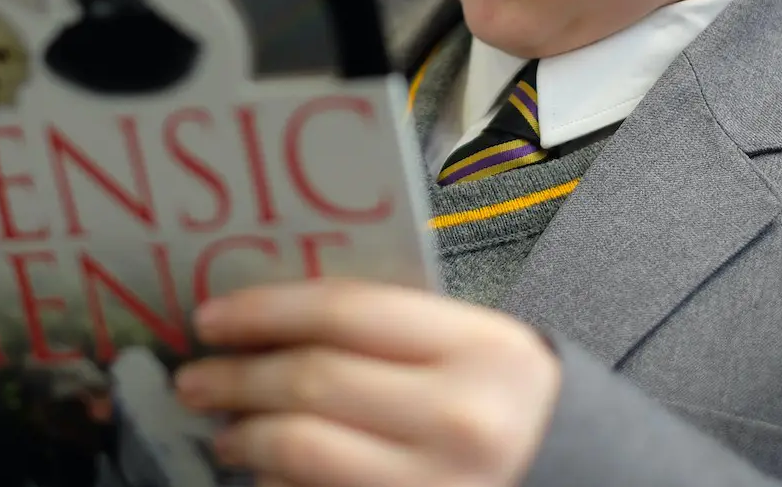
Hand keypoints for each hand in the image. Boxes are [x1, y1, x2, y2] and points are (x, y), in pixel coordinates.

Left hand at [174, 278, 559, 486]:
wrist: (584, 480)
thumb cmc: (517, 407)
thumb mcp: (479, 348)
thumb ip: (397, 329)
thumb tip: (282, 320)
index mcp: (477, 350)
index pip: (343, 312)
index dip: (263, 311)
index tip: (213, 316)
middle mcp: (457, 420)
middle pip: (311, 383)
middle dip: (237, 377)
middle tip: (197, 376)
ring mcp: (435, 485)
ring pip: (301, 453)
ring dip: (245, 438)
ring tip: (224, 430)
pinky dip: (278, 486)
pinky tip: (265, 474)